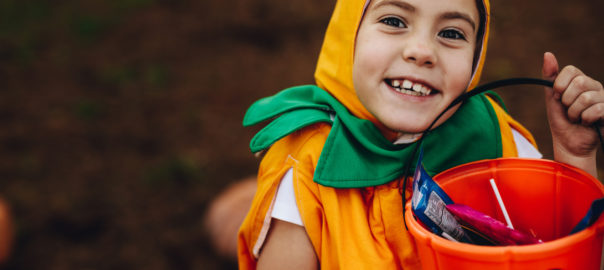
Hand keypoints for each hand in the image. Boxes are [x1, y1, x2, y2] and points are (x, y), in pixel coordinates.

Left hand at [542, 52, 602, 176]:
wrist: (569, 144)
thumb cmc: (562, 121)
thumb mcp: (552, 99)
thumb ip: (550, 78)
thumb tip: (548, 54)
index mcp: (581, 81)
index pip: (571, 70)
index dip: (560, 84)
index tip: (557, 97)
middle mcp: (595, 87)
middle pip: (580, 82)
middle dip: (567, 100)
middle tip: (567, 109)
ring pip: (586, 97)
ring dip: (575, 113)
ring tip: (576, 118)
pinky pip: (596, 110)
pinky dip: (585, 119)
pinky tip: (586, 123)